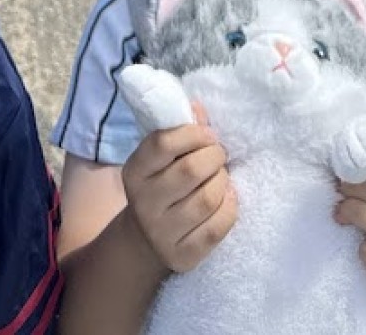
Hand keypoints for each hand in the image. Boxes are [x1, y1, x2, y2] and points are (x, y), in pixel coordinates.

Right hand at [121, 109, 237, 275]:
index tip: (209, 134)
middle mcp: (145, 203)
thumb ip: (179, 132)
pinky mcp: (183, 256)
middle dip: (214, 156)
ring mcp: (162, 232)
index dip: (193, 133)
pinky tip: (226, 197)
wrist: (146, 239)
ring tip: (221, 176)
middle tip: (218, 155)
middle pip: (191, 170)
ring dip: (223, 181)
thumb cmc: (159, 184)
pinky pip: (217, 227)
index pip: (163, 143)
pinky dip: (230, 207)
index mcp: (135, 171)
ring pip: (208, 198)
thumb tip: (200, 108)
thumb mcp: (159, 158)